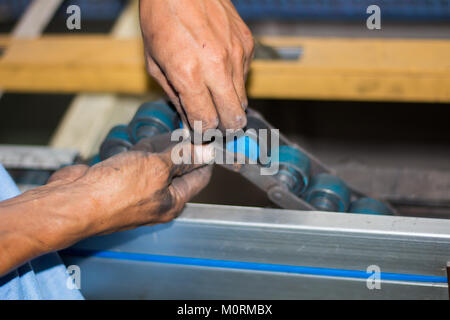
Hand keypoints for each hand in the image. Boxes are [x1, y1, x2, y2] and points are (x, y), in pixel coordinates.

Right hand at [0, 140, 212, 274]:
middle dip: (182, 147)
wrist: (72, 201)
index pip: (200, 176)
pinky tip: (142, 142)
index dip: (205, 155)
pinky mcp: (119, 182)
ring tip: (168, 130)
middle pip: (178, 168)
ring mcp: (137, 191)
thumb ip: (183, 157)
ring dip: (161, 147)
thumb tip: (207, 152)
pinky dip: (140, 152)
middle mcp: (158, 199)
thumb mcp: (157, 167)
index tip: (208, 135)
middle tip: (187, 126)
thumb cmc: (115, 191)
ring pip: (156, 164)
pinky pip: (136, 164)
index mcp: (173, 202)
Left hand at [139, 0, 253, 131]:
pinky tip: (219, 67)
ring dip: (229, 104)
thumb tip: (189, 121)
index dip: (202, 130)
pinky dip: (234, 81)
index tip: (198, 129)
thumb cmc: (161, 19)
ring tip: (213, 93)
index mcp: (189, 73)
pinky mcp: (247, 44)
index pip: (207, 122)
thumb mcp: (155, 63)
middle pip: (233, 118)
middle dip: (223, 126)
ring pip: (242, 100)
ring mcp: (237, 54)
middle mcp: (217, 66)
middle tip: (213, 123)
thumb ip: (176, 97)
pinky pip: (245, 77)